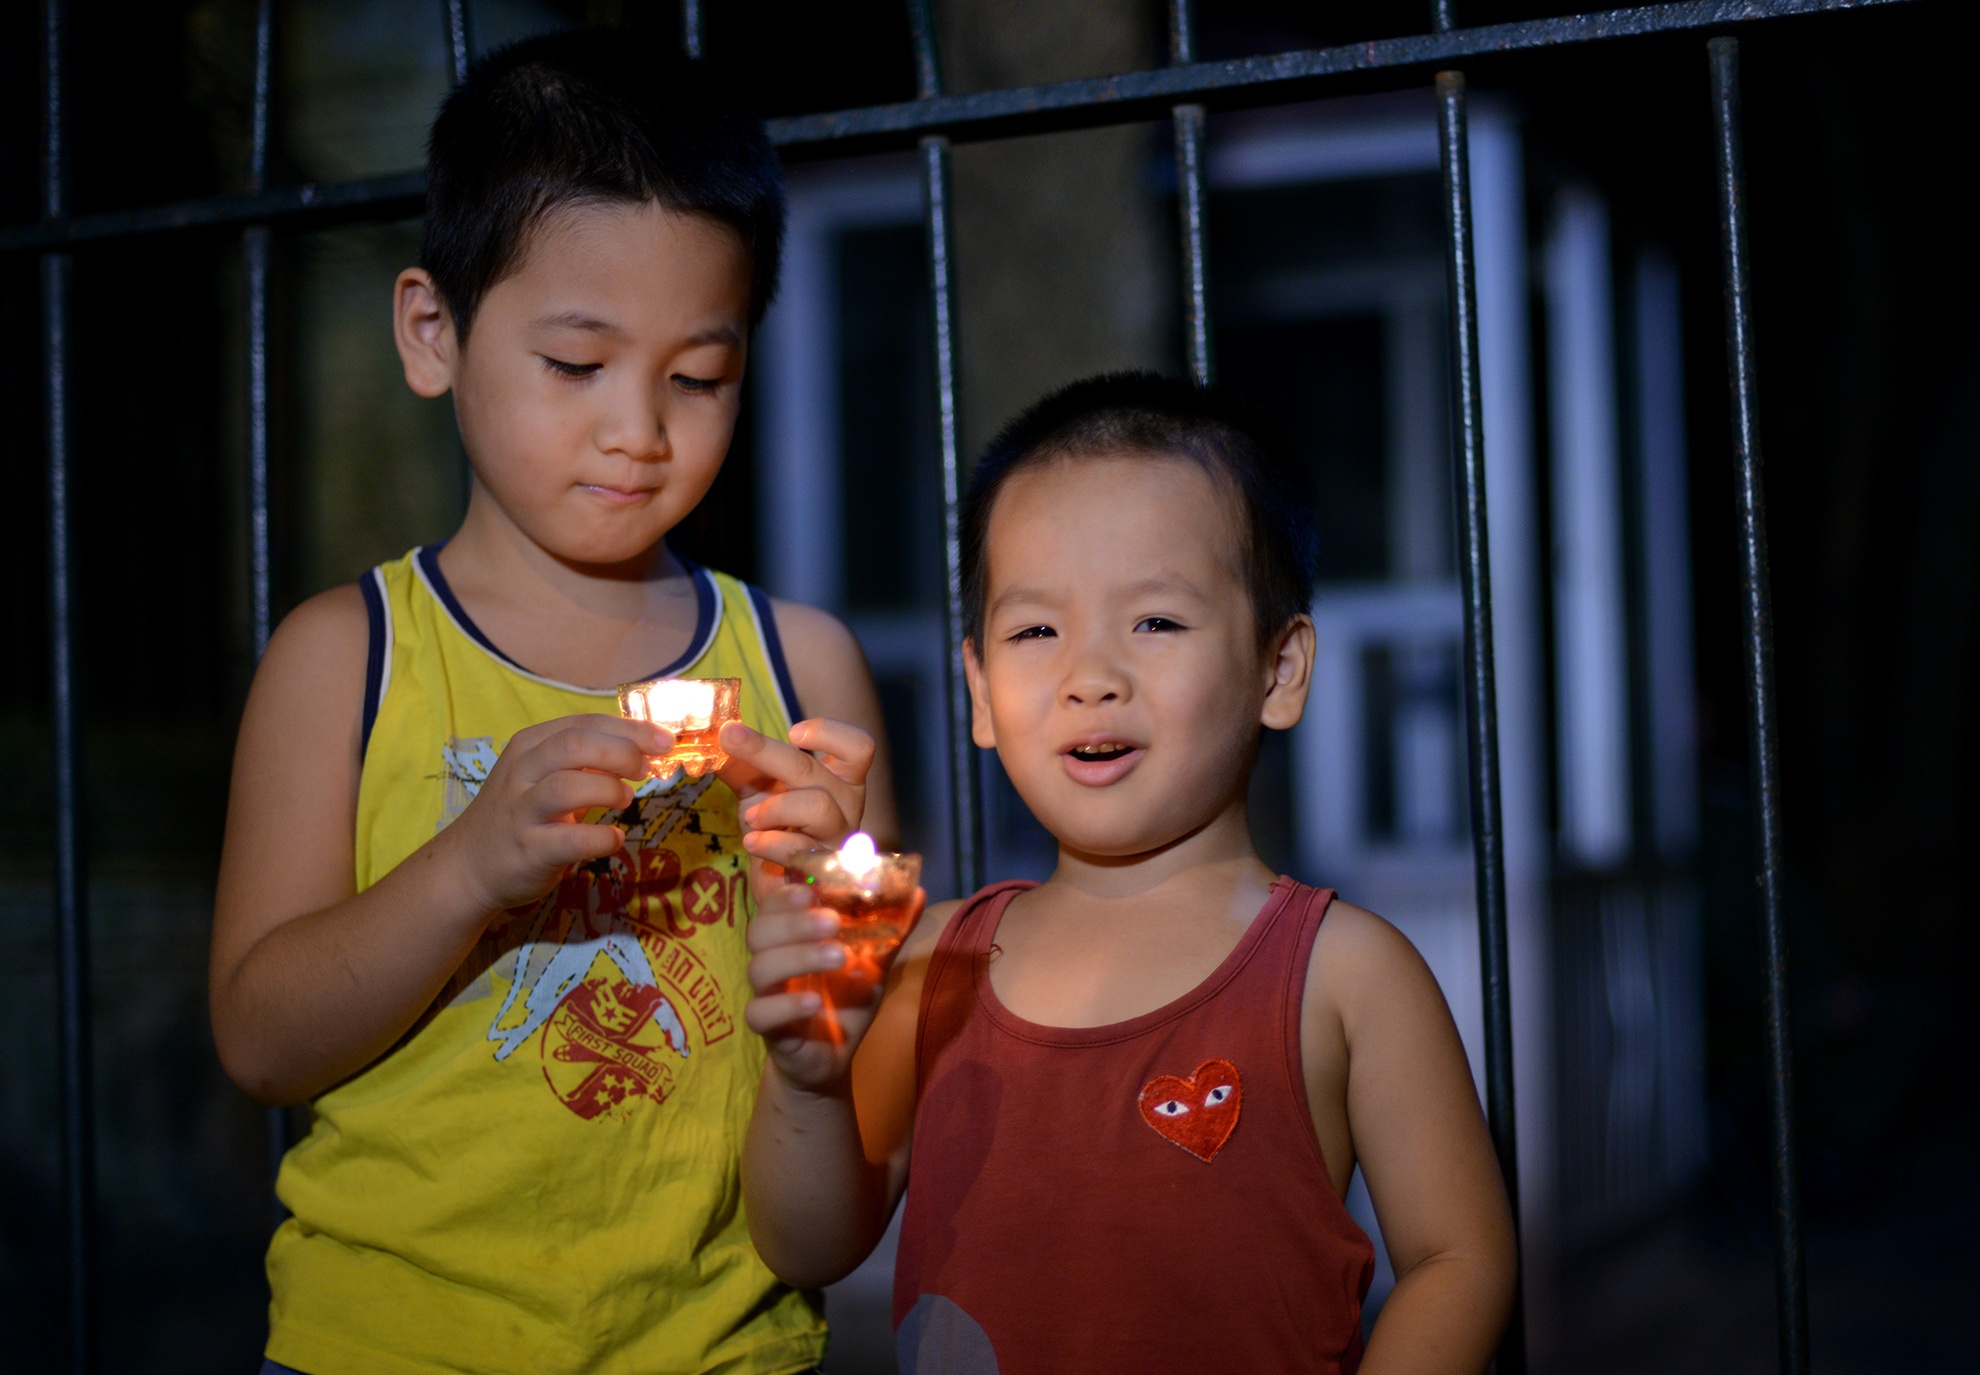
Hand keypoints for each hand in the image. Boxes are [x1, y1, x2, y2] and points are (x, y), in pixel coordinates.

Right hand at [436, 714, 671, 916]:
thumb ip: (586, 759)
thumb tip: (644, 747)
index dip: (630, 729)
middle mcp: (522, 772)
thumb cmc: (521, 814)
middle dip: (622, 752)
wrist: (469, 866)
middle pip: (575, 745)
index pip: (584, 723)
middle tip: (645, 770)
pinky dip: (601, 838)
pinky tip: (614, 839)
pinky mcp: (528, 849)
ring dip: (609, 790)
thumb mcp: (545, 775)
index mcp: (530, 745)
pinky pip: (571, 839)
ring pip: (567, 786)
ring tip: (626, 800)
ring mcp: (521, 811)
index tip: (665, 740)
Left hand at [721, 718, 873, 882]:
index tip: (792, 733)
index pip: (859, 747)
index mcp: (840, 779)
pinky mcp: (823, 870)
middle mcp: (848, 806)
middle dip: (767, 752)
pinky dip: (770, 842)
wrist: (778, 880)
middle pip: (816, 770)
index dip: (830, 733)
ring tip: (751, 818)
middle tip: (731, 739)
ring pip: (818, 808)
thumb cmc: (777, 826)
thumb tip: (718, 734)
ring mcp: (838, 839)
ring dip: (776, 806)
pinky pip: (800, 849)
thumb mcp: (759, 787)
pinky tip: (752, 843)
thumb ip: (742, 761)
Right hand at [743, 879, 924, 1091]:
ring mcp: (767, 995)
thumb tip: (919, 893)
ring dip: (798, 957)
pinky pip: (760, 1013)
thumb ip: (891, 933)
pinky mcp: (768, 1029)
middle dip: (794, 922)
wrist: (834, 1057)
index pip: (772, 906)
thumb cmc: (846, 1001)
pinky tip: (815, 1002)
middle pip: (759, 931)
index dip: (786, 896)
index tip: (814, 890)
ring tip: (838, 956)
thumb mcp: (873, 966)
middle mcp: (772, 961)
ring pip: (760, 968)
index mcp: (790, 939)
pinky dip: (786, 1005)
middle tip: (832, 923)